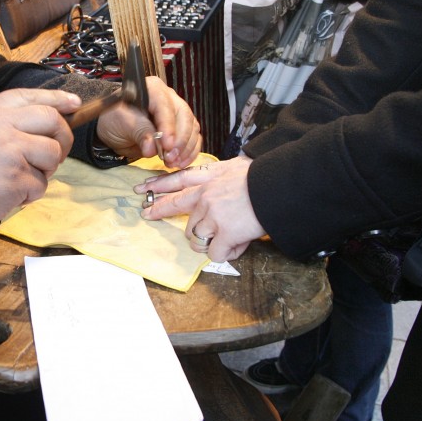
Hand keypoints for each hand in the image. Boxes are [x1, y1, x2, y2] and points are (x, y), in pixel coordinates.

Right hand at [0, 88, 80, 239]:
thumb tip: (27, 129)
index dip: (56, 99)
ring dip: (42, 172)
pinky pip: (40, 185)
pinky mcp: (15, 177)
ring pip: (51, 155)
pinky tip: (7, 197)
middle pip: (52, 121)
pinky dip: (28, 195)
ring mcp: (10, 150)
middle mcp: (0, 125)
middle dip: (62, 139)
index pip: (29, 96)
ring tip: (18, 182)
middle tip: (56, 155)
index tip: (73, 103)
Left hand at [95, 76, 201, 167]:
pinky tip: (181, 163)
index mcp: (154, 89)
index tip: (167, 145)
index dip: (168, 126)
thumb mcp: (121, 122)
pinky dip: (189, 153)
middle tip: (170, 157)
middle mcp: (170, 99)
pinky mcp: (180, 130)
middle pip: (185, 117)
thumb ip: (138, 131)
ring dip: (185, 149)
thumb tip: (152, 148)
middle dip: (180, 140)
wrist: (113, 128)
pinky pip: (193, 140)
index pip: (166, 107)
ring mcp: (177, 114)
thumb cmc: (115, 118)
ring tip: (172, 162)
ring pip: (192, 129)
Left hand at [134, 156, 265, 261]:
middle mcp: (205, 196)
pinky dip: (226, 253)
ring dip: (208, 241)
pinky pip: (215, 253)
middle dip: (160, 212)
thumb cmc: (265, 177)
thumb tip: (216, 181)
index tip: (141, 189)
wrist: (280, 186)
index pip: (177, 181)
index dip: (158, 186)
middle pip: (176, 209)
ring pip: (195, 237)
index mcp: (210, 177)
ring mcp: (212, 216)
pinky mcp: (224, 234)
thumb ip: (221, 176)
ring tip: (229, 236)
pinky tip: (237, 245)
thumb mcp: (237, 167)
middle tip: (147, 214)